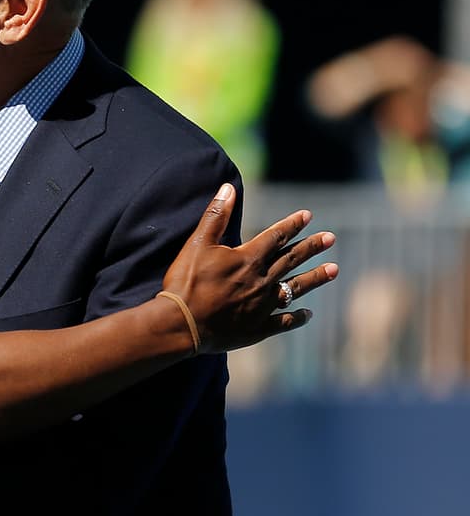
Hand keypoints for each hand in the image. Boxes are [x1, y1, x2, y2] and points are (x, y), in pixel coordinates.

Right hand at [163, 182, 338, 352]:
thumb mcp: (197, 244)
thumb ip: (216, 216)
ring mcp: (262, 306)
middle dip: (312, 247)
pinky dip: (297, 318)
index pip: (276, 236)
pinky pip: (284, 321)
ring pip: (295, 288)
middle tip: (331, 238)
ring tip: (334, 270)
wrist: (182, 325)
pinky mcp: (257, 328)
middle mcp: (261, 281)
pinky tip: (308, 314)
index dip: (292, 224)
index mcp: (248, 259)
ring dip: (315, 278)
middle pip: (292, 260)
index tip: (308, 215)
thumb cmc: (186, 282)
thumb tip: (229, 188)